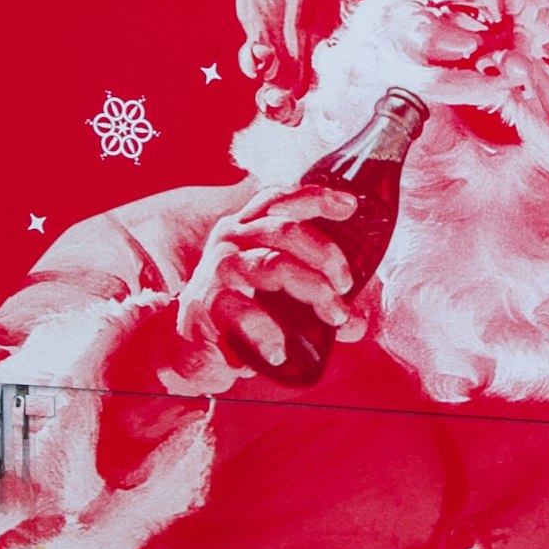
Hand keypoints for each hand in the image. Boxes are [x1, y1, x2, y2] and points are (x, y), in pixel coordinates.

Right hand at [167, 180, 366, 379]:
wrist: (189, 351)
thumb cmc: (239, 316)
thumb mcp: (280, 299)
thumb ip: (320, 299)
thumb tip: (359, 319)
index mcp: (246, 229)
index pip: (278, 199)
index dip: (315, 197)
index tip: (349, 206)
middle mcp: (230, 241)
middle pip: (285, 229)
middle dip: (327, 255)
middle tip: (345, 284)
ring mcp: (218, 271)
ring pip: (275, 265)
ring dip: (315, 291)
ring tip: (333, 317)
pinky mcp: (208, 304)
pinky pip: (248, 312)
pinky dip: (271, 334)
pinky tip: (280, 350)